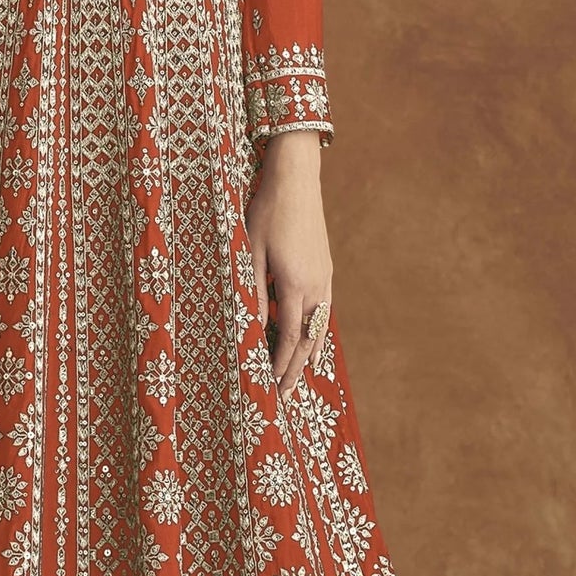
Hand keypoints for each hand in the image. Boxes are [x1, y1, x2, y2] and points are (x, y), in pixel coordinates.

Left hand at [246, 129, 332, 395]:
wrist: (297, 179)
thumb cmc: (267, 211)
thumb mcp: (250, 251)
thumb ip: (252, 290)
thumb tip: (251, 326)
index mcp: (295, 283)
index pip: (290, 337)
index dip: (281, 365)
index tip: (273, 387)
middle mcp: (316, 285)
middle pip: (309, 339)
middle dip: (296, 369)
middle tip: (287, 396)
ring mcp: (325, 276)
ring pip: (320, 325)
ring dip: (310, 353)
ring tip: (304, 376)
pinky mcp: (326, 267)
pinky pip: (323, 309)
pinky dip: (318, 331)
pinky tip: (314, 339)